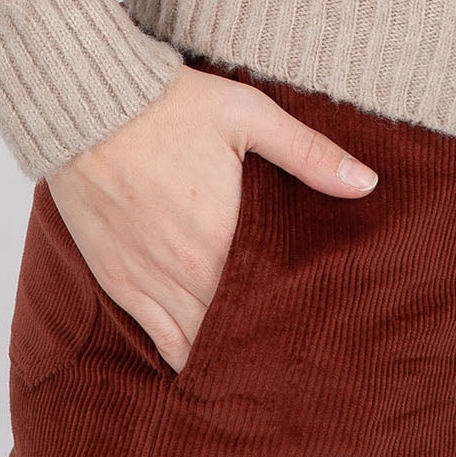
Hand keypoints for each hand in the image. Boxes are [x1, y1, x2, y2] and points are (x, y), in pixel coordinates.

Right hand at [45, 65, 378, 372]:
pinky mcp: (118, 281)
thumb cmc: (171, 104)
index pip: (270, 300)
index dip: (293, 313)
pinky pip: (156, 339)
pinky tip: (203, 352)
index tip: (316, 318)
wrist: (88, 104)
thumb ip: (309, 154)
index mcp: (224, 236)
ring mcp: (147, 281)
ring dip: (223, 348)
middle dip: (261, 335)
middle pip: (234, 328)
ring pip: (196, 343)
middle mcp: (186, 271)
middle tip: (291, 343)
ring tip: (252, 352)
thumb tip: (367, 184)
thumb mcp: (247, 115)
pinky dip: (182, 350)